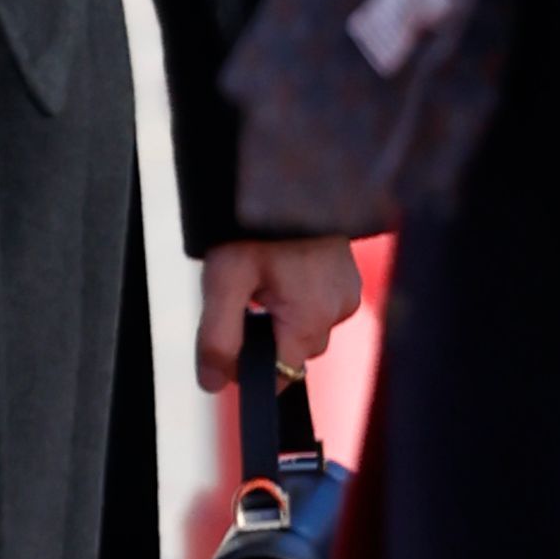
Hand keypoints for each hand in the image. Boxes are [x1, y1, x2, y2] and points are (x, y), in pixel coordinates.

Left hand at [196, 233, 363, 392]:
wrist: (285, 176)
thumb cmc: (255, 225)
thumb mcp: (225, 279)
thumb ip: (218, 336)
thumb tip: (212, 382)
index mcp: (311, 321)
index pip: (280, 376)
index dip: (248, 366)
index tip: (230, 338)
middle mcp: (337, 312)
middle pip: (292, 350)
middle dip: (264, 332)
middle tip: (243, 290)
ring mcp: (347, 293)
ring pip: (305, 325)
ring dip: (281, 312)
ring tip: (262, 272)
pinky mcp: (347, 275)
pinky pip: (318, 301)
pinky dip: (297, 292)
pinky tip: (282, 266)